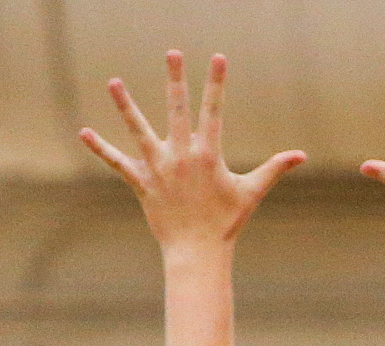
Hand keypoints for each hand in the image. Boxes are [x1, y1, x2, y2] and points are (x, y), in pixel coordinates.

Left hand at [78, 52, 303, 249]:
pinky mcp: (142, 183)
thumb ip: (274, 169)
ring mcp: (160, 168)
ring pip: (140, 130)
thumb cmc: (226, 223)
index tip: (218, 57)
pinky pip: (118, 163)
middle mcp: (182, 157)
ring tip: (113, 81)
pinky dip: (100, 149)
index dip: (217, 83)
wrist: (198, 253)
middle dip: (176, 80)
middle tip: (173, 52)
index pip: (214, 112)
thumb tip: (301, 156)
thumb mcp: (251, 193)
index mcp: (209, 156)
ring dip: (125, 105)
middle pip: (178, 111)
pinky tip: (83, 132)